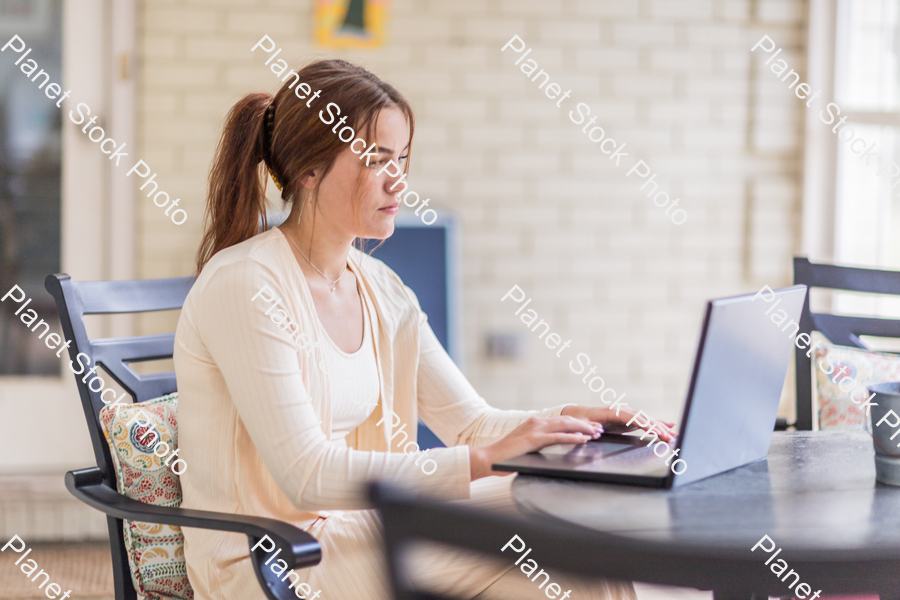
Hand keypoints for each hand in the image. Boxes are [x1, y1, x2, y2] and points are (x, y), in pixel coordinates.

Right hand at [469, 416, 602, 480]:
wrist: (489, 458)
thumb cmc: (506, 456)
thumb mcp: (527, 446)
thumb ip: (540, 444)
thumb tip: (554, 447)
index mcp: (535, 423)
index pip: (562, 421)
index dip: (579, 424)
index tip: (592, 428)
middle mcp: (536, 422)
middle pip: (567, 420)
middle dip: (585, 424)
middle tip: (599, 430)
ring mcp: (535, 429)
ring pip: (565, 425)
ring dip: (583, 428)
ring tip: (596, 433)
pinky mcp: (533, 439)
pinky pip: (557, 437)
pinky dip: (572, 437)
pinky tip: (583, 439)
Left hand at [560, 405, 676, 441]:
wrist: (577, 414)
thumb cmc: (580, 420)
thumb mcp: (582, 424)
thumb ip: (591, 428)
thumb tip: (598, 430)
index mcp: (612, 411)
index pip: (633, 418)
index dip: (645, 425)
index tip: (656, 432)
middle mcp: (622, 410)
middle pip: (643, 418)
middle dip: (658, 428)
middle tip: (670, 437)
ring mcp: (626, 413)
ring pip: (646, 419)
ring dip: (660, 426)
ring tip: (673, 433)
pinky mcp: (628, 418)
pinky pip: (644, 421)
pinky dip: (656, 424)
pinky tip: (667, 426)